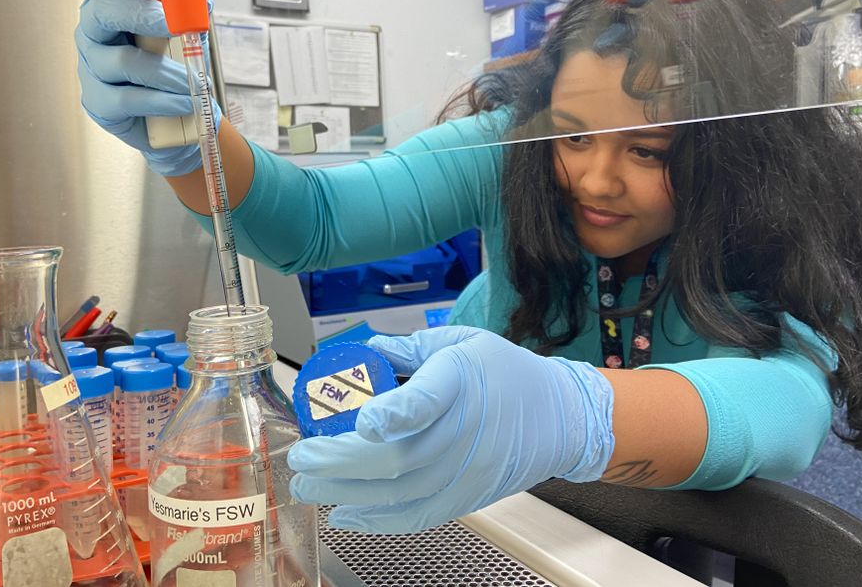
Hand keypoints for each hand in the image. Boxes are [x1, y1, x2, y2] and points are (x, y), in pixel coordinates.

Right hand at [75, 0, 219, 176]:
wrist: (168, 117)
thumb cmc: (169, 64)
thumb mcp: (183, 32)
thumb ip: (188, 11)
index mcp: (109, 7)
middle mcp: (92, 33)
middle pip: (103, 12)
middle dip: (141, 15)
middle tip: (174, 28)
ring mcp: (91, 68)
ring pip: (121, 61)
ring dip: (165, 71)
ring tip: (192, 81)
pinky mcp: (98, 102)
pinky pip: (127, 98)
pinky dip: (162, 101)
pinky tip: (184, 103)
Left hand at [287, 326, 615, 533]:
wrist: (561, 417)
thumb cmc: (507, 373)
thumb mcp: (462, 341)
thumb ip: (409, 349)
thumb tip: (361, 353)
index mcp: (462, 380)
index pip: (426, 402)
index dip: (393, 414)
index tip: (360, 421)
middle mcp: (465, 431)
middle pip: (398, 456)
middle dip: (339, 461)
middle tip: (300, 458)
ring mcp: (468, 472)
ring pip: (400, 492)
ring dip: (346, 494)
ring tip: (306, 487)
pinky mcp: (468, 498)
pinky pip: (418, 516)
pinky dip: (378, 521)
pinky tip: (345, 515)